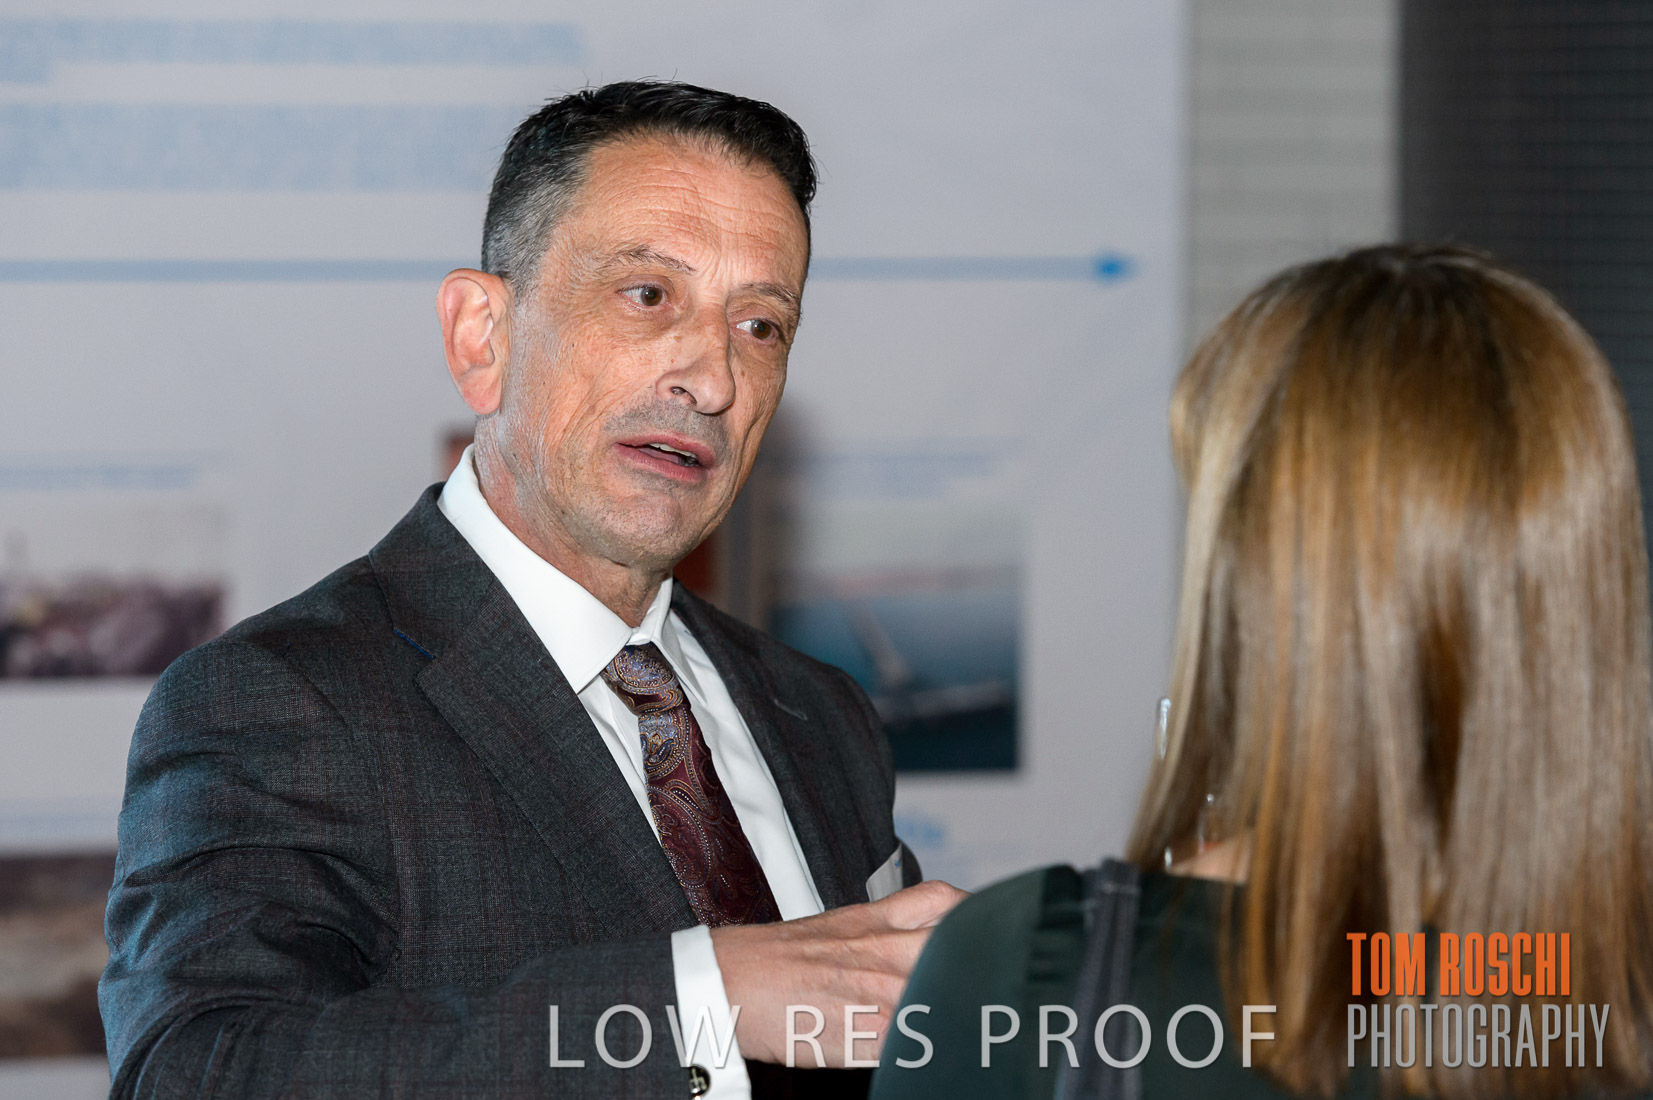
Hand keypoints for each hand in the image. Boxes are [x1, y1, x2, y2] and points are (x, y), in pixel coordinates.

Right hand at [710, 879, 966, 1066]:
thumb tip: (922, 943)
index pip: (946, 901)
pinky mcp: (867, 1033)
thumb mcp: (837, 926)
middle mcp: (885, 949)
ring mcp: (879, 992)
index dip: (974, 914)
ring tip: (972, 1021)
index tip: (986, 932)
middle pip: (958, 946)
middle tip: (991, 982)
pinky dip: (930, 1048)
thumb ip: (884, 930)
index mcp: (876, 918)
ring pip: (945, 996)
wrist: (731, 982)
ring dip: (961, 1009)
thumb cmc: (777, 960)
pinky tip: (933, 1052)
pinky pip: (916, 1044)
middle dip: (981, 964)